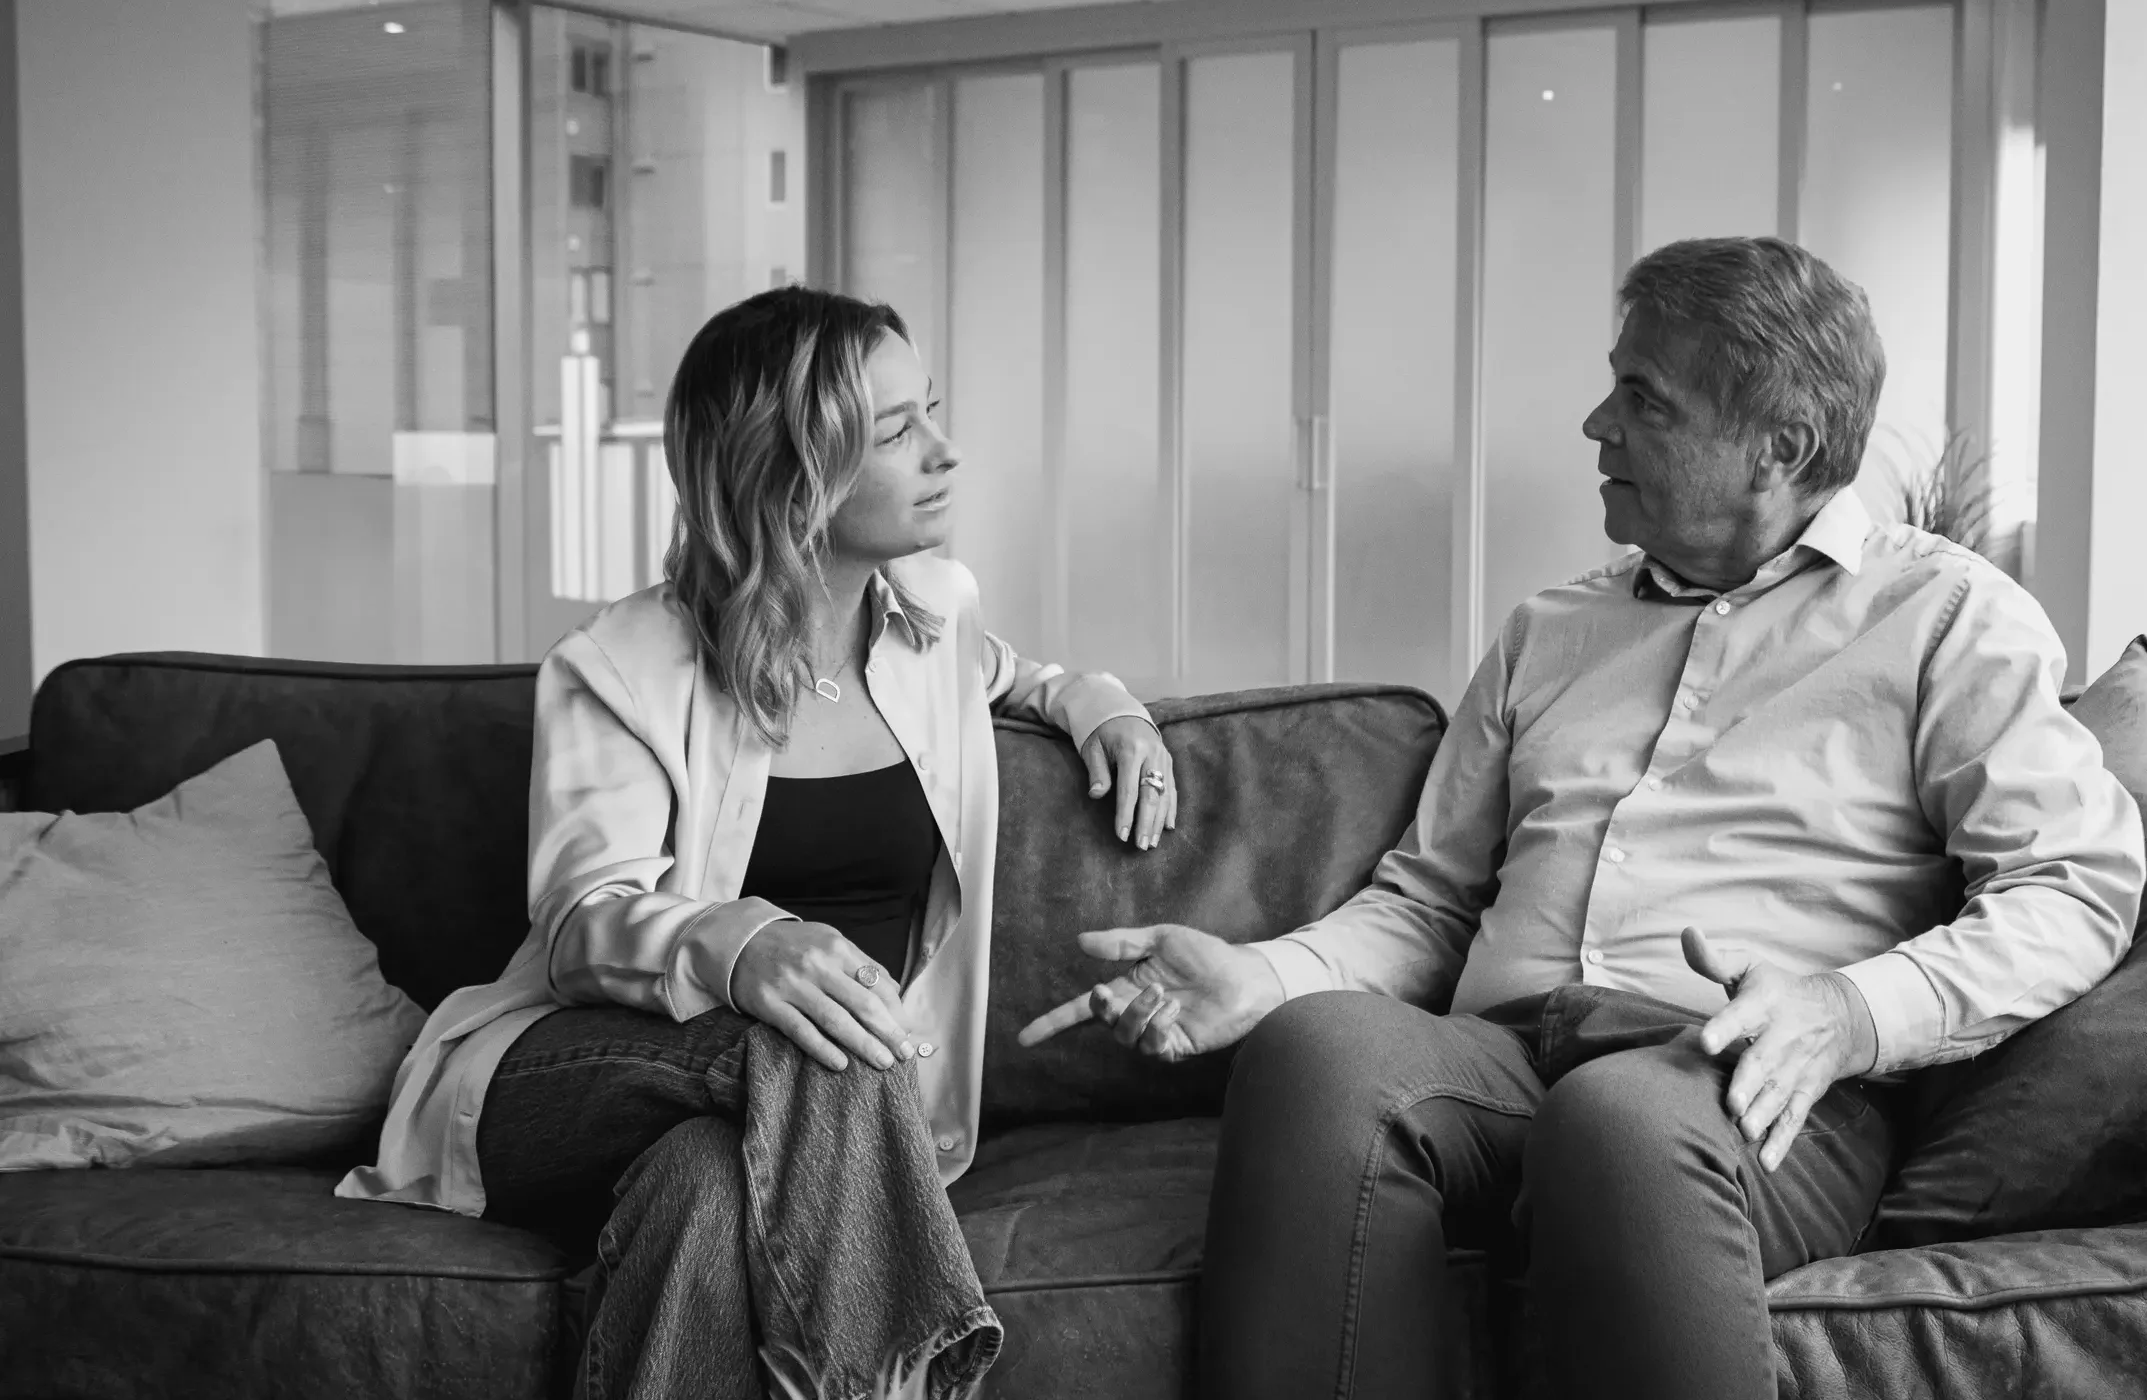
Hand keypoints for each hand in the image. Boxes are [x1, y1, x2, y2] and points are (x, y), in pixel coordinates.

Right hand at [728, 921, 917, 1072]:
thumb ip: (860, 963)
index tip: (909, 1031)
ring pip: (836, 1020)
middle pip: (862, 1004)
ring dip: (863, 1044)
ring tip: (883, 1062)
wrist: (740, 941)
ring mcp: (793, 985)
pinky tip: (841, 1065)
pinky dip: (823, 1050)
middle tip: (905, 1053)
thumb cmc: (793, 945)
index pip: (876, 982)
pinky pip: (802, 1031)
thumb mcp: (829, 941)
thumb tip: (893, 991)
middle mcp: (817, 965)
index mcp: (837, 948)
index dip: (896, 1010)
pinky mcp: (770, 1005)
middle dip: (888, 1032)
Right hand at [1016, 924, 1282, 1061]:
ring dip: (1135, 1015)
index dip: (1053, 1024)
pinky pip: (1152, 1047)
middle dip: (1101, 1008)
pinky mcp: (1176, 1047)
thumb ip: (1122, 942)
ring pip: (1124, 1035)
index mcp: (1127, 987)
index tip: (1024, 1038)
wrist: (1246, 976)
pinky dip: (1157, 1027)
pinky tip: (1172, 1010)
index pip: (1082, 1010)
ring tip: (1161, 995)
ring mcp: (1156, 1032)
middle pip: (1101, 1021)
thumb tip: (1080, 942)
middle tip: (1107, 991)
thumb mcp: (1161, 938)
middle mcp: (1137, 1013)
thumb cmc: (1208, 955)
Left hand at [1080, 717, 1177, 849]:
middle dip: (1146, 823)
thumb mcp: (1092, 749)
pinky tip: (1167, 827)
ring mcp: (1163, 757)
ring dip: (1158, 820)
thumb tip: (1096, 795)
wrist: (1121, 711)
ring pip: (1164, 794)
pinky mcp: (1168, 761)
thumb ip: (1096, 772)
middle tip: (1141, 846)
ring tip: (1152, 842)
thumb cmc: (1101, 733)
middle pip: (1151, 795)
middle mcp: (1151, 754)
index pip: (1129, 790)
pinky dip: (1170, 808)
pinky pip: (1172, 788)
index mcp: (1131, 750)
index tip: (1122, 835)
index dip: (1126, 814)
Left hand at [1684, 926, 1878, 1171]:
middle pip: (1764, 1062)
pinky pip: (1795, 1118)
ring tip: (1743, 1132)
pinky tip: (1766, 1161)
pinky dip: (1782, 1141)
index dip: (1725, 1026)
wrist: (1841, 1016)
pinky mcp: (1806, 1092)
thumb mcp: (1749, 967)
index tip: (1705, 1040)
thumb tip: (1686, 933)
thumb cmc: (1776, 990)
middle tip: (1732, 1102)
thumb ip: (1713, 959)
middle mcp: (1783, 1038)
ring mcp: (1797, 1068)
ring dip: (1763, 1115)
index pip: (1742, 1014)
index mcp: (1765, 1004)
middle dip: (1749, 1083)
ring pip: (1780, 1094)